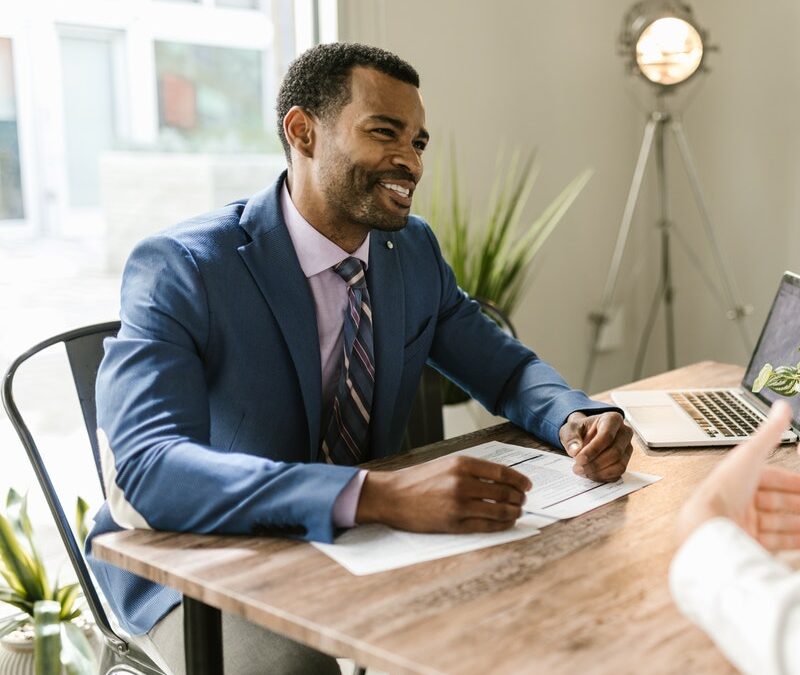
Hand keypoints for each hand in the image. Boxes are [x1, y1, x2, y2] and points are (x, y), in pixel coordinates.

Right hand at [355, 455, 531, 533]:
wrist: (391, 496)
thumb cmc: (418, 480)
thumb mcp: (446, 464)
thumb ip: (472, 470)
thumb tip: (502, 479)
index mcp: (461, 464)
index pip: (502, 472)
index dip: (520, 480)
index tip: (528, 485)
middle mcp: (462, 483)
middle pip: (505, 492)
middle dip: (519, 498)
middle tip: (523, 500)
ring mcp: (459, 505)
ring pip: (499, 510)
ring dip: (513, 512)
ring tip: (517, 512)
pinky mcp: (454, 523)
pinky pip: (487, 526)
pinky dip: (501, 525)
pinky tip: (506, 523)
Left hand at [559, 411, 632, 481]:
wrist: (584, 435)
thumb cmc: (580, 430)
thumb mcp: (570, 429)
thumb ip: (571, 438)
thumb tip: (575, 451)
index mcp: (612, 419)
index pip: (607, 436)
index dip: (593, 450)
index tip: (578, 459)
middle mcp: (624, 433)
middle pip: (615, 452)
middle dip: (595, 463)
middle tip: (577, 468)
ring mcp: (627, 448)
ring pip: (619, 465)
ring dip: (599, 472)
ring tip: (582, 471)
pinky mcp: (625, 461)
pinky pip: (618, 473)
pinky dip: (603, 477)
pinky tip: (589, 474)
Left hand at [676, 400, 799, 549]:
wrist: (707, 524)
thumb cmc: (725, 488)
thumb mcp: (750, 455)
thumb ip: (769, 432)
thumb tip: (782, 406)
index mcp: (740, 478)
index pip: (772, 478)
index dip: (794, 483)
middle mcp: (740, 500)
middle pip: (778, 502)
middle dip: (799, 505)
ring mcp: (744, 522)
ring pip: (780, 523)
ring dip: (799, 524)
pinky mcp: (747, 542)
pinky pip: (776, 542)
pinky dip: (793, 541)